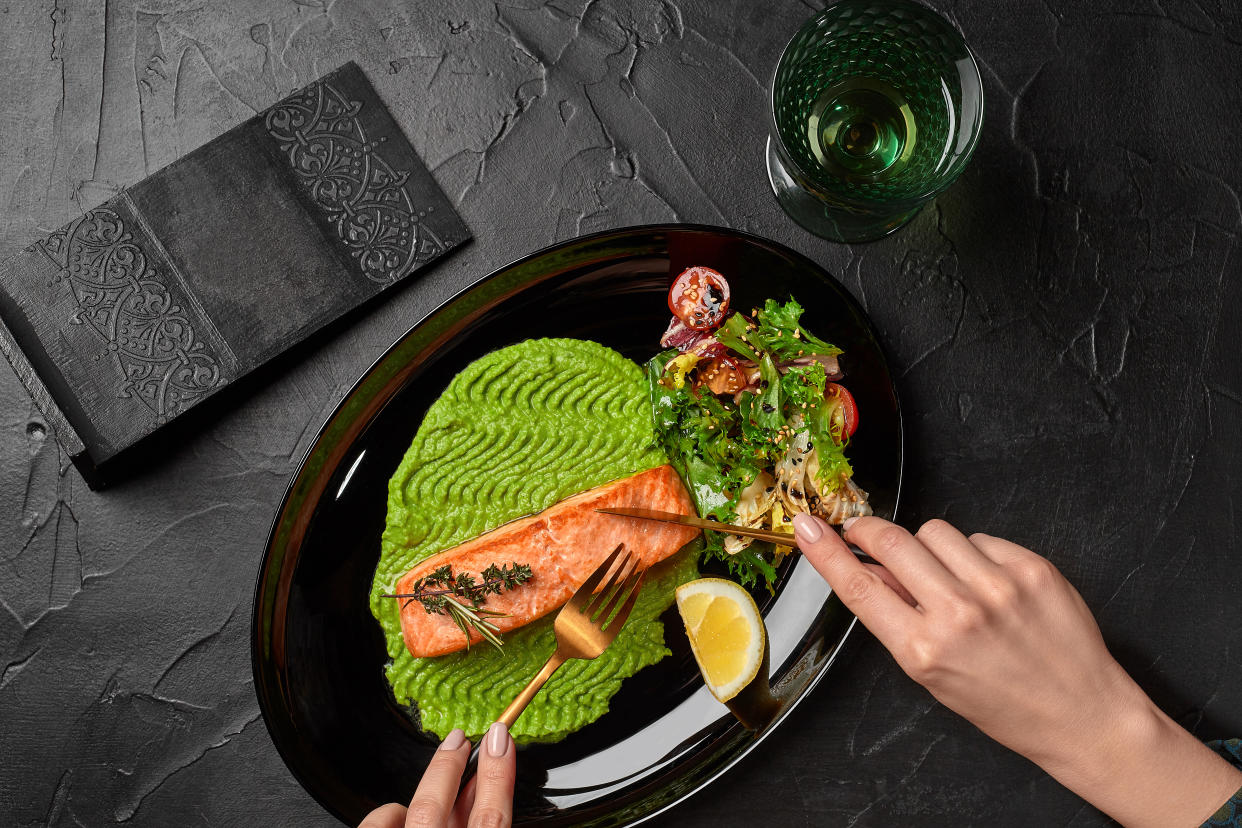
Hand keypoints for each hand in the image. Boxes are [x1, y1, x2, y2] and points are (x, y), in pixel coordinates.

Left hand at [359, 723, 514, 827]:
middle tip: (460, 738)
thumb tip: (482, 786)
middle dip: (448, 765)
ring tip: (429, 796)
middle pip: (436, 806)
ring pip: (407, 811)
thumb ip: (483, 821)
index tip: (500, 740)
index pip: (491, 818)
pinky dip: (389, 815)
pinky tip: (398, 817)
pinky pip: (379, 823)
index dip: (497, 774)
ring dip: (419, 798)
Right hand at [792, 513, 1241, 827]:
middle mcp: (958, 614)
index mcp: (924, 650)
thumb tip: (869, 571)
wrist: (1082, 714)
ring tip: (950, 576)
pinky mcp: (1032, 568)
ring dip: (931, 547)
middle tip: (866, 532)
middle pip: (893, 542)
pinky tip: (990, 583)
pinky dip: (977, 554)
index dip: (826, 552)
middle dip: (872, 531)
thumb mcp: (933, 675)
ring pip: (936, 532)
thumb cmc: (1005, 704)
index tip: (807, 527)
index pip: (859, 587)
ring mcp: (998, 587)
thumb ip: (897, 620)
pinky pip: (982, 537)